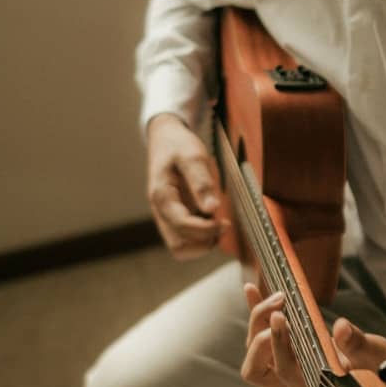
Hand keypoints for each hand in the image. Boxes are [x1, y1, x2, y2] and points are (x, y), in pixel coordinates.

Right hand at [146, 114, 228, 259]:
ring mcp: (165, 217)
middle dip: (203, 242)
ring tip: (217, 224)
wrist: (165, 138)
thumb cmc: (178, 145)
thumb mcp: (193, 156)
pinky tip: (211, 221)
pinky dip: (200, 237)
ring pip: (180, 247)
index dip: (207, 229)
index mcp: (162, 196)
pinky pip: (184, 239)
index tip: (225, 222)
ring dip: (202, 243)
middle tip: (222, 225)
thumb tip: (212, 208)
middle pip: (179, 247)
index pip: (182, 226)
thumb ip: (201, 182)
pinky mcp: (173, 218)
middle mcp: (160, 212)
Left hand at [240, 283, 385, 386]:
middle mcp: (294, 386)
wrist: (382, 372)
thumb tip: (342, 328)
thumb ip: (358, 345)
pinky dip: (256, 314)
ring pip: (255, 351)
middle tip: (281, 307)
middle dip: (262, 334)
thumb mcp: (376, 357)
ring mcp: (286, 371)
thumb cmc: (380, 368)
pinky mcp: (286, 354)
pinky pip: (261, 335)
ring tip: (277, 297)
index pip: (285, 371)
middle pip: (256, 367)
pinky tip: (251, 288)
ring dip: (259, 321)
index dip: (279, 345)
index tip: (282, 317)